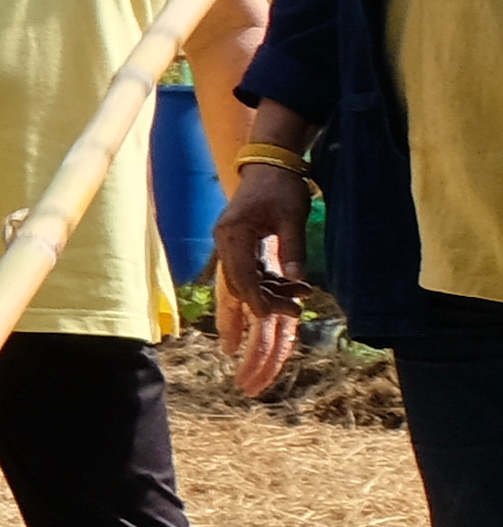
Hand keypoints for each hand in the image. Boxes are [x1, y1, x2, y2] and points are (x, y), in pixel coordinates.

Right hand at [212, 161, 311, 399]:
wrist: (268, 164)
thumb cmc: (280, 185)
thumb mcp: (292, 214)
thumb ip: (293, 249)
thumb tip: (299, 285)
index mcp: (233, 237)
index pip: (242, 278)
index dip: (256, 303)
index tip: (268, 323)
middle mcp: (227, 249)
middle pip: (231, 298)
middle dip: (236, 333)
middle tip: (237, 362)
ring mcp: (232, 253)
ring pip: (237, 298)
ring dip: (247, 327)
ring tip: (249, 361)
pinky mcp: (243, 254)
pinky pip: (249, 287)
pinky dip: (261, 306)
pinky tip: (272, 320)